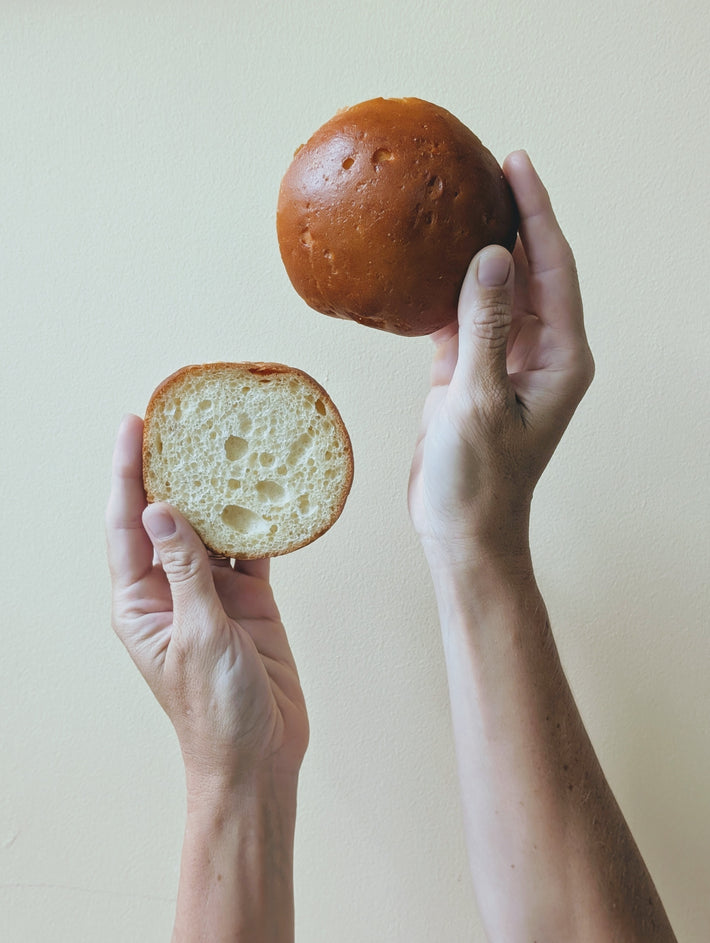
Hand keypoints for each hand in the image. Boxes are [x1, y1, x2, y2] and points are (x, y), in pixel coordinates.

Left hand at [105, 415, 308, 796]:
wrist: (259, 754)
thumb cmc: (215, 710)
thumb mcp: (197, 635)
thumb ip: (185, 570)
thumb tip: (160, 509)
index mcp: (141, 601)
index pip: (127, 524)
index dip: (126, 473)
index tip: (132, 426)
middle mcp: (172, 589)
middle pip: (167, 517)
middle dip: (170, 470)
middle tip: (181, 420)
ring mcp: (212, 593)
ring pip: (211, 528)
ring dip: (217, 491)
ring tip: (225, 443)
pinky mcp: (249, 600)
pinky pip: (251, 551)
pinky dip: (258, 525)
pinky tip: (266, 493)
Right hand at [408, 150, 593, 562]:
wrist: (462, 528)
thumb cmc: (480, 480)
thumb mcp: (480, 400)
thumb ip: (485, 326)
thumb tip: (490, 255)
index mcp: (561, 356)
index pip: (554, 267)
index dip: (536, 212)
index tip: (517, 164)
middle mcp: (540, 352)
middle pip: (529, 269)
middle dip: (511, 218)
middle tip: (485, 168)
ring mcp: (504, 360)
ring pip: (494, 289)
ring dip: (477, 250)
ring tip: (455, 203)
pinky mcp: (470, 373)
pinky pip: (462, 317)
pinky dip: (445, 290)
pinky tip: (427, 263)